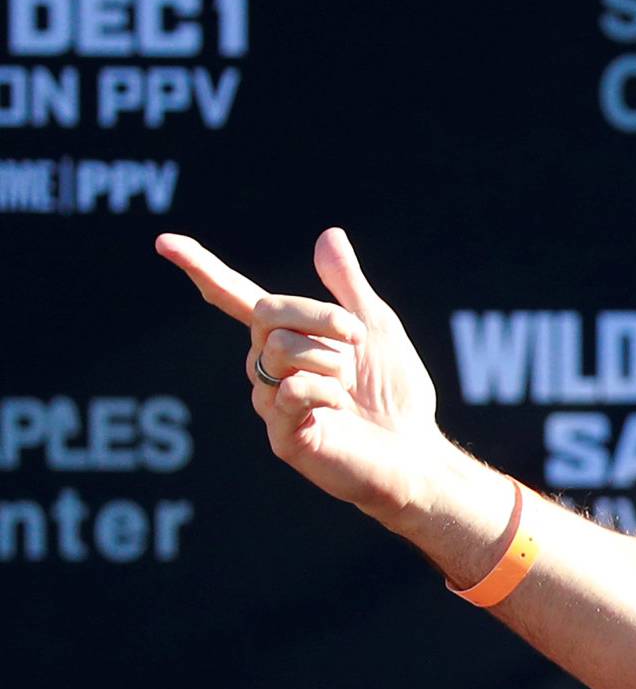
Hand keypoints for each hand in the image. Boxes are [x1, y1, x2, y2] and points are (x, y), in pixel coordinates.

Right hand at [155, 227, 445, 518]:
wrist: (418, 453)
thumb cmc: (398, 397)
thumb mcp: (377, 327)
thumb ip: (347, 286)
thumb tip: (328, 235)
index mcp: (287, 339)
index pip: (235, 299)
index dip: (202, 269)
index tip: (164, 241)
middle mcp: (269, 369)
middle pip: (266, 314)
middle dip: (318, 317)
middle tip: (356, 337)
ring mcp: (271, 404)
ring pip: (279, 350)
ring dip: (330, 360)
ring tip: (351, 386)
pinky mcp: (282, 437)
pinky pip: (292, 390)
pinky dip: (328, 391)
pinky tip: (343, 410)